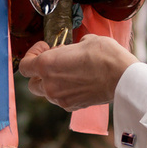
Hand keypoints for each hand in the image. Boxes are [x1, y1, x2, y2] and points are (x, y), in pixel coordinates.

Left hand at [18, 37, 134, 110]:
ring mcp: (60, 98)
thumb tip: (74, 50)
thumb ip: (71, 48)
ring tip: (69, 73)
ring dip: (53, 84)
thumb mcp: (86, 41)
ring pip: (47, 93)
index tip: (43, 49)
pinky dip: (65, 92)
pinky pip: (61, 100)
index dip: (31, 55)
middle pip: (32, 83)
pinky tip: (79, 82)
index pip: (24, 66)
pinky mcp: (72, 106)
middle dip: (40, 74)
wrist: (122, 77)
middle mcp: (49, 84)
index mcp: (47, 65)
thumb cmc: (105, 56)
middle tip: (54, 63)